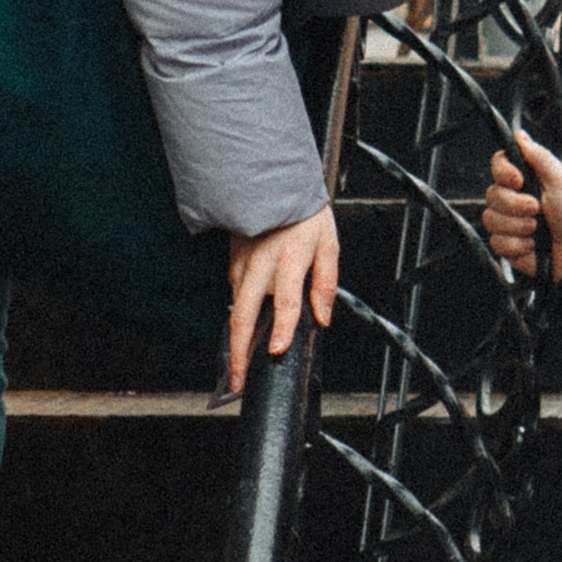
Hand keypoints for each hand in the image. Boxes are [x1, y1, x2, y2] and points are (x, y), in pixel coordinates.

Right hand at [226, 209, 338, 393]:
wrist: (273, 182)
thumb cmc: (304, 213)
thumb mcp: (328, 243)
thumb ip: (326, 283)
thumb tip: (323, 318)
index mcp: (290, 259)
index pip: (286, 300)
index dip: (282, 328)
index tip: (276, 351)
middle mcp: (261, 264)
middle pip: (244, 314)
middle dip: (238, 352)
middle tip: (238, 380)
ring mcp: (243, 263)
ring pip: (235, 307)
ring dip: (234, 339)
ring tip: (237, 368)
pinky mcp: (233, 261)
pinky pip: (234, 292)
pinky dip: (236, 314)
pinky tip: (241, 330)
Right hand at [482, 131, 561, 282]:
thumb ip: (539, 157)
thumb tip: (519, 135)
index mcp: (527, 180)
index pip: (498, 165)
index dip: (503, 172)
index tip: (518, 181)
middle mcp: (514, 199)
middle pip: (491, 193)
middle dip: (515, 205)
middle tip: (538, 210)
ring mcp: (509, 223)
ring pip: (490, 218)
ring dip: (517, 226)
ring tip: (538, 230)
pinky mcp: (508, 246)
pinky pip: (495, 242)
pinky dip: (517, 245)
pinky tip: (533, 247)